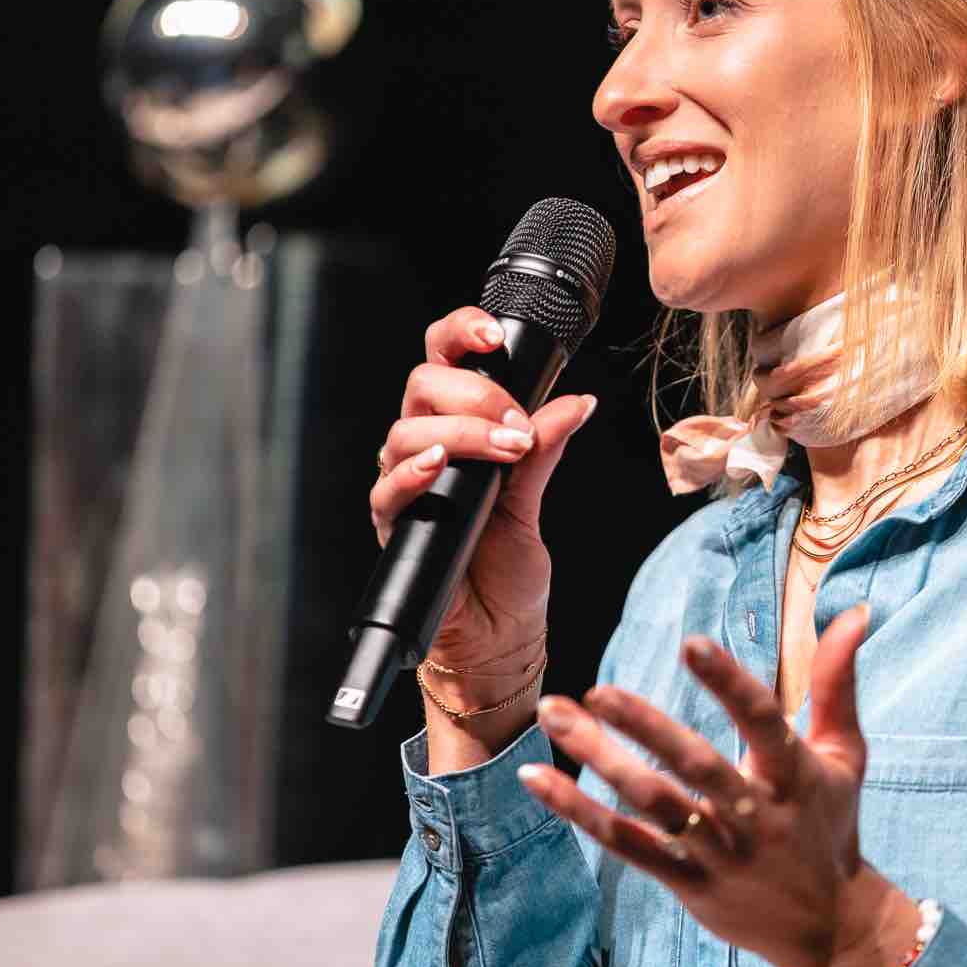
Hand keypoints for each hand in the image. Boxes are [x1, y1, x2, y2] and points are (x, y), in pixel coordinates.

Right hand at [369, 305, 595, 675]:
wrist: (498, 633)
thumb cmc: (507, 567)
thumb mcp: (532, 499)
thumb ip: (544, 448)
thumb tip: (577, 402)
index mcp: (457, 428)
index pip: (444, 361)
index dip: (459, 334)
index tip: (493, 333)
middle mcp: (425, 448)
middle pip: (421, 384)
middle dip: (472, 390)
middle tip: (515, 421)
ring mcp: (407, 486)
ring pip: (405, 431)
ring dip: (459, 431)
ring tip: (505, 449)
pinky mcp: (395, 526)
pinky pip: (388, 490)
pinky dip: (413, 472)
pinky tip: (439, 465)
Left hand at [516, 603, 922, 966]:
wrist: (830, 928)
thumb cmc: (831, 824)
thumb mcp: (845, 755)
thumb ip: (836, 683)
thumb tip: (855, 612)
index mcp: (794, 776)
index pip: (762, 721)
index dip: (729, 683)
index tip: (692, 644)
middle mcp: (756, 816)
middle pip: (696, 767)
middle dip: (647, 727)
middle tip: (598, 689)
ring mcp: (719, 855)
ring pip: (653, 806)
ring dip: (600, 760)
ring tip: (554, 715)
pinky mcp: (688, 884)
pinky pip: (628, 846)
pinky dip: (580, 813)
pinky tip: (537, 779)